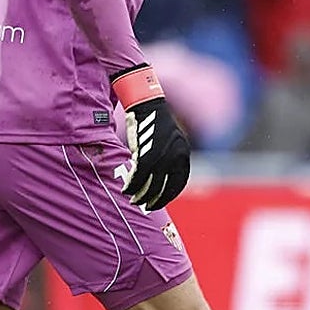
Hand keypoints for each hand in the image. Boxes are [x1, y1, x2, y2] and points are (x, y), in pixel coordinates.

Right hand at [113, 64, 190, 210]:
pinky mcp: (146, 151)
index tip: (159, 202)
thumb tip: (159, 178)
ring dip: (141, 194)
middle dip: (154, 198)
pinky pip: (139, 174)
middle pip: (165, 185)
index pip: (180, 182)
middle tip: (145, 205)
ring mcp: (162, 153)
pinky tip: (126, 189)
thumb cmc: (154, 123)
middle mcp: (175, 155)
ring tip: (133, 199)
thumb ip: (167, 159)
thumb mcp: (167, 142)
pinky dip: (132, 183)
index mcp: (183, 153)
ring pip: (151, 182)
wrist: (146, 104)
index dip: (169, 194)